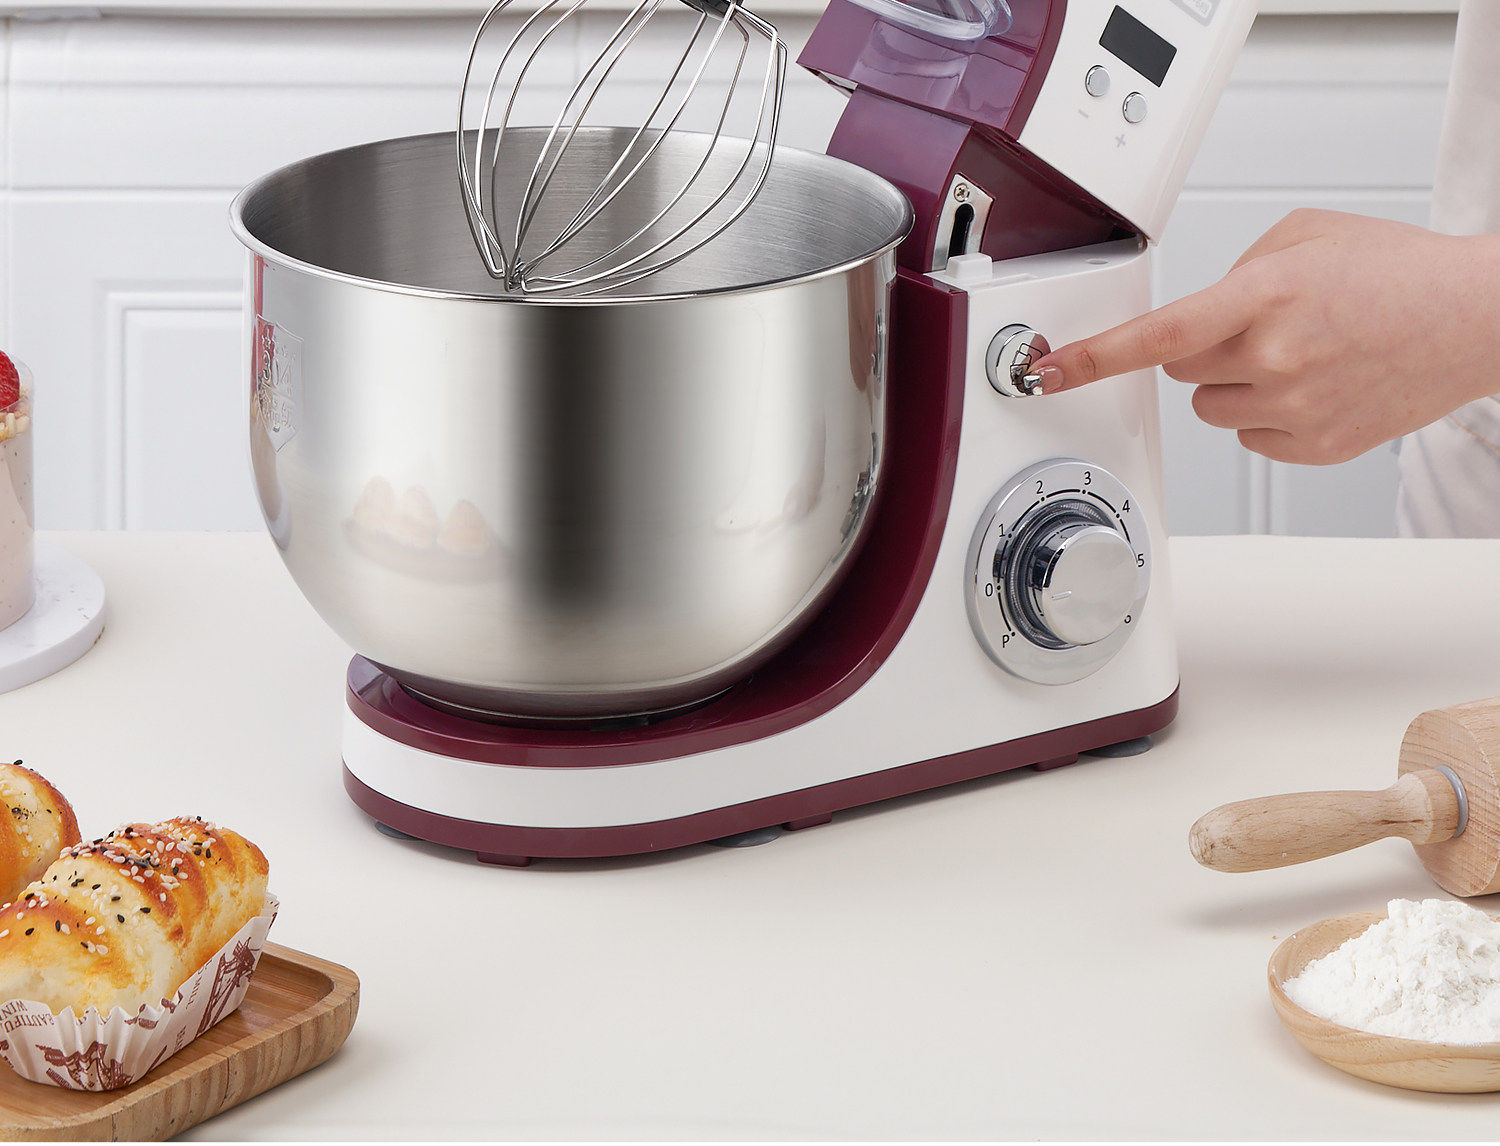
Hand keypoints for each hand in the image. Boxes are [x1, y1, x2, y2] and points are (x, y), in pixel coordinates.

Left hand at [1028, 209, 1499, 463]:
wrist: (1475, 319)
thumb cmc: (1399, 274)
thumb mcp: (1303, 236)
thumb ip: (1234, 269)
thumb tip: (1197, 311)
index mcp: (1265, 296)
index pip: (1156, 336)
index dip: (1092, 356)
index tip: (1048, 371)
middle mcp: (1274, 358)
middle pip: (1178, 371)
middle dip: (1201, 349)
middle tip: (1260, 328)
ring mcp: (1294, 409)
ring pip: (1209, 407)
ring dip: (1234, 383)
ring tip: (1298, 355)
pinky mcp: (1312, 448)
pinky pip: (1247, 436)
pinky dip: (1266, 415)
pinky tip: (1312, 386)